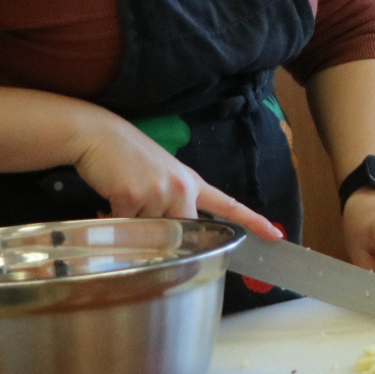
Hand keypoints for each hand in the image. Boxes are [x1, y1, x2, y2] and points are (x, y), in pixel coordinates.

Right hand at [73, 114, 281, 239]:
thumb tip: (170, 238)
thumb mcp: (162, 176)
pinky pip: (126, 228)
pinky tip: (108, 203)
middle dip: (161, 233)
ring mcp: (159, 192)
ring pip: (151, 234)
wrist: (99, 135)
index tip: (275, 235)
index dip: (252, 221)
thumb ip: (173, 204)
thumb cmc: (128, 157)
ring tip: (121, 201)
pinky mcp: (134, 197)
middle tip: (140, 211)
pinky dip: (113, 221)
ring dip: (133, 226)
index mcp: (192, 182)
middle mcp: (182, 188)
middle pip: (183, 232)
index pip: (228, 204)